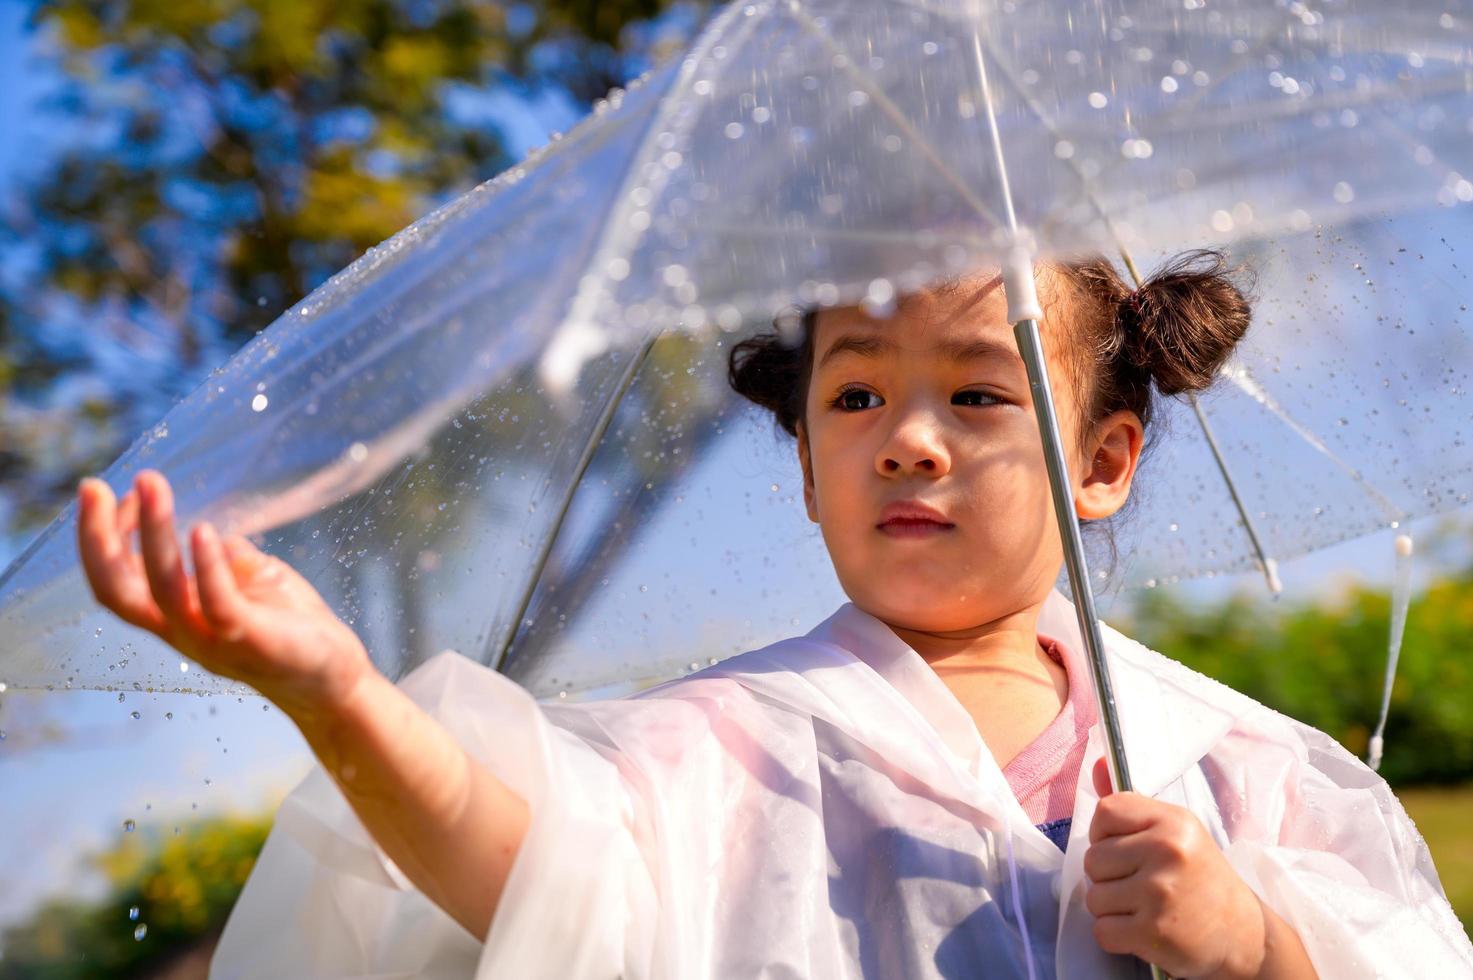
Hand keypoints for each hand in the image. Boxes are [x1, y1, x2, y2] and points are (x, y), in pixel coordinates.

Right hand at [76, 469, 372, 723]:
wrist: (334, 676)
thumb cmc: (290, 627)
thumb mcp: (251, 581)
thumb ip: (224, 558)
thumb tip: (205, 531)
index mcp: (174, 617)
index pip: (116, 580)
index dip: (102, 538)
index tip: (107, 492)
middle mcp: (181, 632)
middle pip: (116, 591)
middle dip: (97, 538)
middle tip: (91, 487)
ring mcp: (211, 641)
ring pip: (163, 592)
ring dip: (153, 534)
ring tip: (150, 485)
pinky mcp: (250, 642)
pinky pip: (219, 605)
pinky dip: (207, 567)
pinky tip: (201, 530)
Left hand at [1083, 757, 1267, 978]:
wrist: (1242, 934)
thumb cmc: (1202, 878)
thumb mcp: (1177, 831)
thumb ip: (1132, 804)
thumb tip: (1098, 763)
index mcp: (1173, 821)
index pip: (1105, 812)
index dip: (1104, 835)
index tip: (1125, 850)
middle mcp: (1167, 851)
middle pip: (1092, 859)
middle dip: (1108, 877)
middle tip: (1140, 885)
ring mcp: (1159, 893)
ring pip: (1094, 897)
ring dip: (1112, 909)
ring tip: (1144, 908)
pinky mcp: (1153, 931)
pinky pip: (1103, 931)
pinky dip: (1116, 936)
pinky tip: (1142, 930)